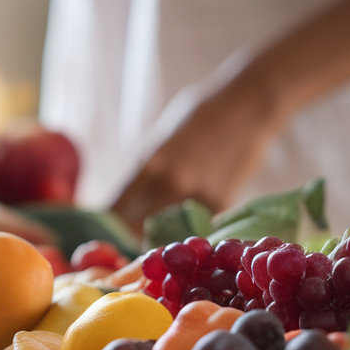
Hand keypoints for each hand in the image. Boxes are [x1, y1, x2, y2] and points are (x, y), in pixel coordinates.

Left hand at [111, 62, 286, 232]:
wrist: (248, 104)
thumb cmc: (201, 113)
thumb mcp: (162, 135)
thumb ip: (147, 166)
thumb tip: (127, 197)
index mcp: (149, 161)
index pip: (117, 205)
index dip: (107, 223)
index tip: (101, 232)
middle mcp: (169, 181)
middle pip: (137, 227)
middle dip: (128, 237)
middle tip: (124, 245)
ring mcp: (196, 194)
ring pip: (168, 232)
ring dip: (159, 239)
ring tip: (155, 242)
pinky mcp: (221, 202)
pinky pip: (198, 225)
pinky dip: (193, 228)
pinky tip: (192, 229)